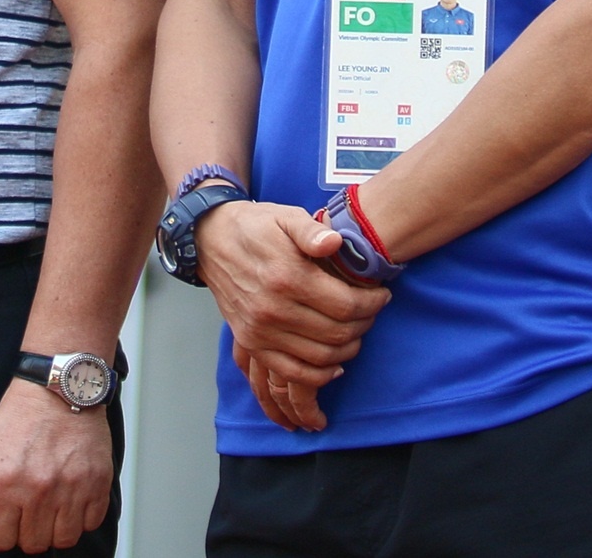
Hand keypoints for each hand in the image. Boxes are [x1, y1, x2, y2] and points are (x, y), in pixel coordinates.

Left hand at [0, 378, 113, 552]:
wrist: (59, 387)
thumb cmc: (23, 415)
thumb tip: (1, 520)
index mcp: (4, 483)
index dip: (1, 532)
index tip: (7, 523)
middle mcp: (37, 491)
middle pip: (32, 544)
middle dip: (28, 531)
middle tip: (30, 511)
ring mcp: (70, 490)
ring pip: (63, 540)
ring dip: (56, 528)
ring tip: (53, 507)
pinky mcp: (97, 484)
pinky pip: (90, 523)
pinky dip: (82, 516)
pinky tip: (72, 497)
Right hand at [196, 201, 389, 431]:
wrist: (209, 240)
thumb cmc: (255, 227)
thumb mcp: (285, 216)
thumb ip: (312, 230)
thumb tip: (335, 243)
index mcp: (286, 276)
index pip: (346, 305)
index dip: (373, 304)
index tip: (382, 296)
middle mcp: (273, 309)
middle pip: (338, 333)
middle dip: (364, 325)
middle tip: (371, 312)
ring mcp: (260, 330)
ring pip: (320, 357)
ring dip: (347, 350)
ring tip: (356, 332)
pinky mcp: (251, 343)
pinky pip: (292, 372)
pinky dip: (319, 375)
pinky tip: (334, 364)